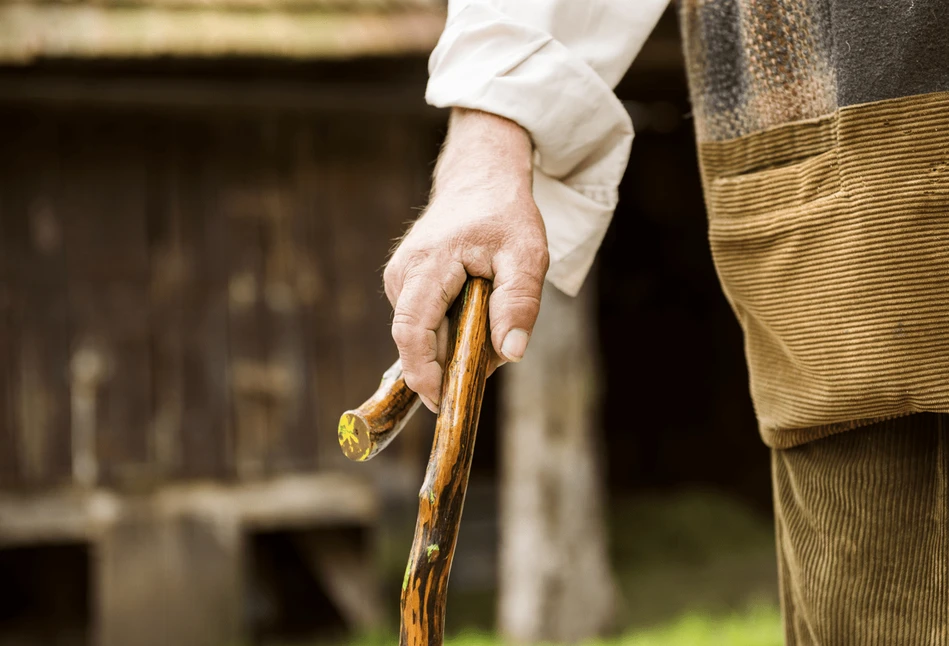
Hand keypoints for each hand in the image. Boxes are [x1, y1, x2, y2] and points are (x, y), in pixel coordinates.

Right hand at [384, 109, 548, 411]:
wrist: (479, 181)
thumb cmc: (504, 215)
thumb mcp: (527, 255)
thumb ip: (519, 303)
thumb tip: (511, 354)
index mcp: (427, 265)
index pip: (412, 331)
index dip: (424, 373)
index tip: (444, 402)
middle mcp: (402, 274)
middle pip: (416, 340)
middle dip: (449, 363)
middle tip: (490, 357)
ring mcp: (399, 280)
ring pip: (421, 335)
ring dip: (454, 345)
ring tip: (489, 321)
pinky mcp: (405, 286)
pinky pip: (424, 323)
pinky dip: (450, 331)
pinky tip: (475, 313)